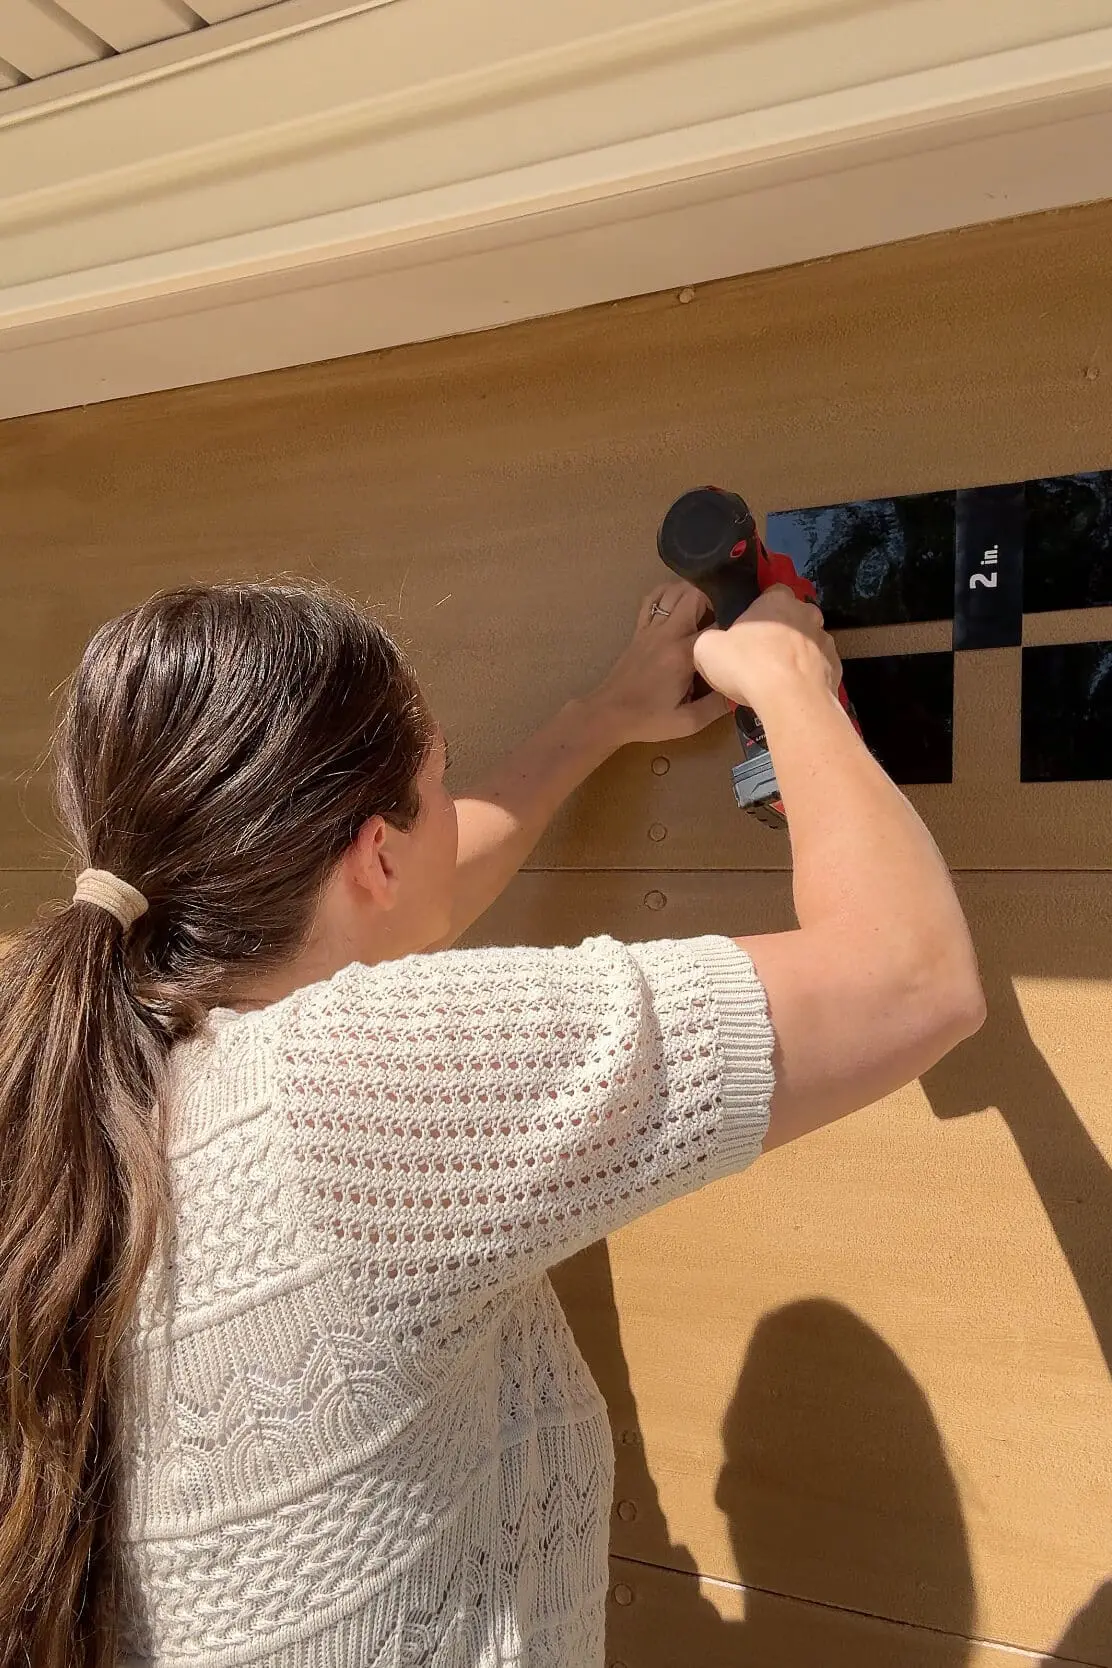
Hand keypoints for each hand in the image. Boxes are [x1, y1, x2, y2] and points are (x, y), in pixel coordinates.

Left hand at [588, 581, 729, 745]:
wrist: (608, 714)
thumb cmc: (648, 720)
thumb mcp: (688, 722)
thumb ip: (718, 706)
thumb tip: (741, 690)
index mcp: (683, 655)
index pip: (717, 627)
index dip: (734, 628)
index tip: (743, 638)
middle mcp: (668, 634)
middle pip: (696, 595)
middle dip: (716, 601)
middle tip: (726, 620)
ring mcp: (651, 628)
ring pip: (674, 591)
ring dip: (693, 594)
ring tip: (706, 612)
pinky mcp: (640, 630)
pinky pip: (653, 599)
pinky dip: (668, 593)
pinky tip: (679, 605)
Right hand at [693, 584, 841, 711]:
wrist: (789, 700)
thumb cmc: (747, 665)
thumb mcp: (707, 649)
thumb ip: (711, 639)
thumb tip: (714, 643)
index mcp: (777, 600)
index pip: (773, 592)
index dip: (761, 609)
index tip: (749, 628)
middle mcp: (806, 614)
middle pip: (795, 616)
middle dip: (782, 631)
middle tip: (763, 654)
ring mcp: (825, 641)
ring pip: (810, 643)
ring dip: (798, 655)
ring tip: (780, 678)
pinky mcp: (836, 668)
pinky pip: (820, 669)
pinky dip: (810, 677)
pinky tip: (795, 692)